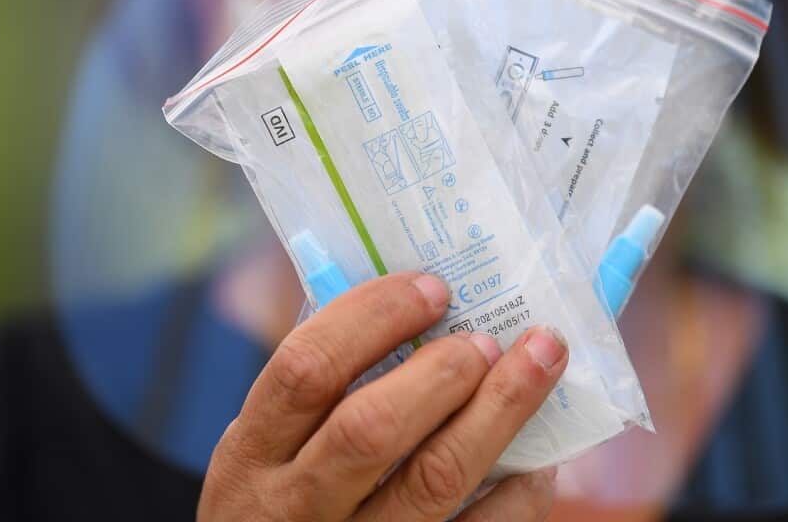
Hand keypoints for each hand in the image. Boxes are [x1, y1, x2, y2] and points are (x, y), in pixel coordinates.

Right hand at [198, 271, 568, 520]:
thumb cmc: (284, 506)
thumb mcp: (266, 454)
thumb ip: (319, 395)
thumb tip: (424, 311)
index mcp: (250, 457)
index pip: (308, 368)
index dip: (375, 317)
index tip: (433, 287)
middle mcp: (293, 508)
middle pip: (372, 428)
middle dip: (442, 370)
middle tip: (487, 338)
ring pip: (432, 479)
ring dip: (496, 412)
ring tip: (536, 365)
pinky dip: (516, 496)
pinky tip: (537, 462)